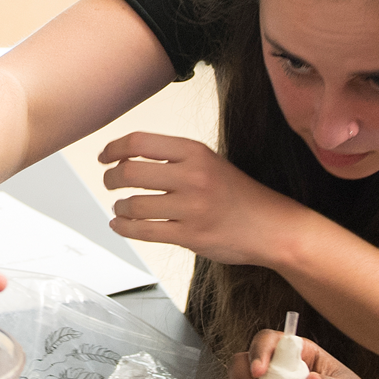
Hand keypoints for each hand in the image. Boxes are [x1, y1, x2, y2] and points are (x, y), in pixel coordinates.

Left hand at [100, 132, 316, 266]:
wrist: (273, 227)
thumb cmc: (240, 195)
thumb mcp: (210, 163)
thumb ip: (174, 159)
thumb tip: (126, 157)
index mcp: (196, 152)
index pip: (139, 142)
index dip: (114, 148)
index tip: (105, 155)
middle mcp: (193, 176)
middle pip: (130, 172)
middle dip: (110, 178)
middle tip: (109, 182)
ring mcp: (191, 208)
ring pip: (133, 205)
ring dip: (119, 208)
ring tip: (120, 208)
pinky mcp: (190, 236)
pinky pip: (144, 231)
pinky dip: (125, 228)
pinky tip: (121, 225)